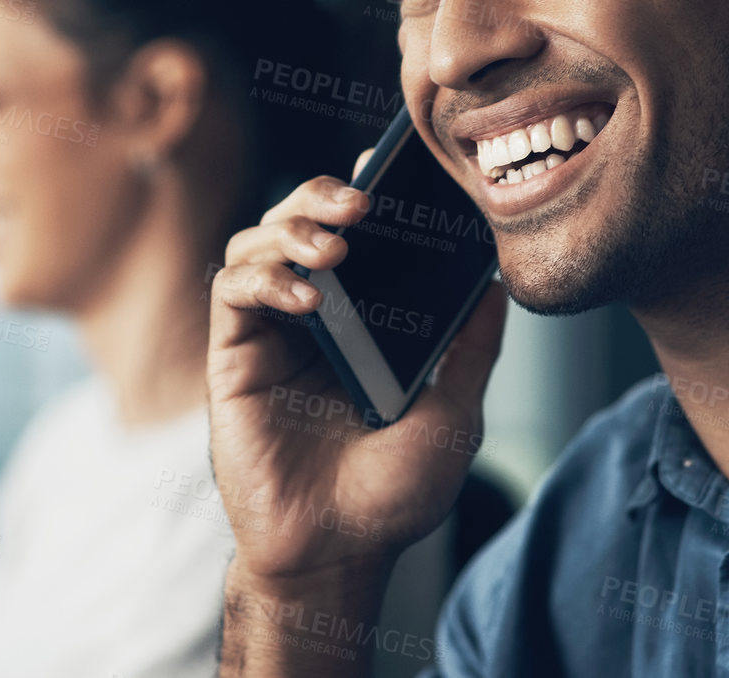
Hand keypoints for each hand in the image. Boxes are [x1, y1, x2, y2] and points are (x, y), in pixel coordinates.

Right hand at [207, 155, 507, 586]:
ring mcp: (268, 336)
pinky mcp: (232, 358)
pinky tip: (304, 299)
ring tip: (333, 249)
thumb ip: (472, 349)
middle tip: (358, 203)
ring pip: (256, 243)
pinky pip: (231, 291)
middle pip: (298, 223)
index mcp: (361, 323)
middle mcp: (311, 320)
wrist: (335, 553)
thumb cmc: (390, 497)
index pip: (353, 237)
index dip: (360, 196)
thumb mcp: (454, 415)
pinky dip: (263, 278)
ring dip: (290, 229)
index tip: (386, 175)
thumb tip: (497, 285)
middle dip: (321, 196)